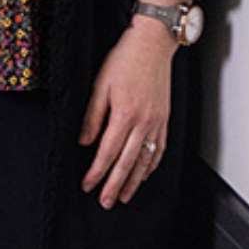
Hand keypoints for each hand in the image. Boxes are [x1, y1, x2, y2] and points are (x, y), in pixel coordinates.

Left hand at [80, 19, 175, 207]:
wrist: (152, 45)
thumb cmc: (124, 60)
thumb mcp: (100, 85)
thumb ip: (92, 116)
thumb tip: (84, 142)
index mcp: (125, 114)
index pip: (107, 151)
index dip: (96, 171)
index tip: (88, 185)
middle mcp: (144, 123)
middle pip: (127, 162)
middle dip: (114, 185)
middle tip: (106, 202)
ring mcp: (157, 123)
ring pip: (145, 160)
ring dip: (133, 181)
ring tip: (124, 196)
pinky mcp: (164, 120)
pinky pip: (159, 150)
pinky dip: (151, 166)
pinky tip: (143, 175)